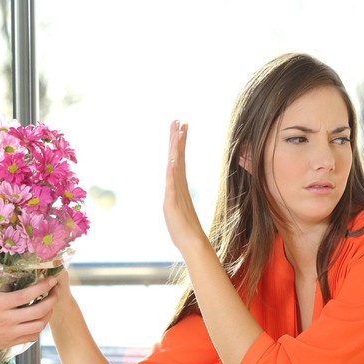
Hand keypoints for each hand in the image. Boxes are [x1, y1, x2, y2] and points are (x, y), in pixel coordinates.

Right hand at [0, 256, 58, 354]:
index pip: (28, 295)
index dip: (43, 286)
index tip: (52, 280)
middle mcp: (7, 320)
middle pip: (39, 312)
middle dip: (52, 300)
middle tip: (56, 291)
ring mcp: (9, 334)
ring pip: (38, 327)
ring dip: (47, 315)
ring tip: (49, 305)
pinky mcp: (9, 343)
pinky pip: (31, 338)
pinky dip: (38, 328)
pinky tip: (37, 320)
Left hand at [163, 120, 207, 253]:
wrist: (191, 243)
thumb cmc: (183, 227)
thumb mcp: (176, 207)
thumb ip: (175, 195)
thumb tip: (175, 189)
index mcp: (179, 184)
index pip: (179, 159)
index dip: (179, 143)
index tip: (181, 127)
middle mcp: (179, 185)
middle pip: (178, 157)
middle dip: (177, 138)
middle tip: (179, 120)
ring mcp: (176, 192)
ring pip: (176, 166)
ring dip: (176, 149)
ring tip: (177, 133)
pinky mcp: (173, 201)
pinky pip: (172, 184)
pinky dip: (173, 172)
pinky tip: (173, 161)